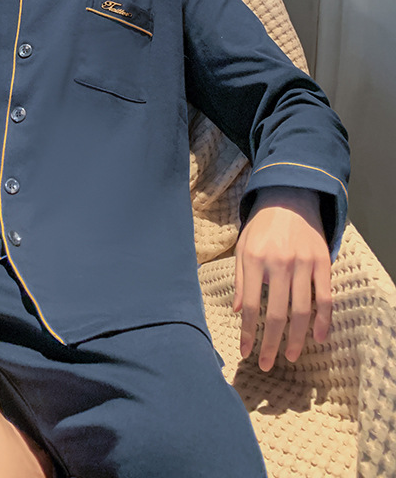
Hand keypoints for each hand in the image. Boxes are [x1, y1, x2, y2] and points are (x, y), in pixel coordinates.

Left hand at [233, 186, 331, 370]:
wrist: (289, 199)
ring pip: (302, 310)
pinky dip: (324, 320)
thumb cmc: (261, 227)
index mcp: (254, 260)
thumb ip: (241, 279)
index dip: (248, 332)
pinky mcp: (323, 263)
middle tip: (267, 364)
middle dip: (271, 343)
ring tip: (289, 356)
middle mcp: (279, 264)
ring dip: (296, 338)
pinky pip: (326, 297)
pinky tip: (319, 338)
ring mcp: (304, 264)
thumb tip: (239, 311)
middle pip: (277, 314)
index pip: (251, 306)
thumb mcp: (242, 248)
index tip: (246, 352)